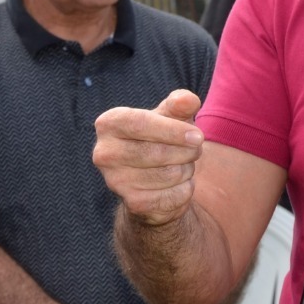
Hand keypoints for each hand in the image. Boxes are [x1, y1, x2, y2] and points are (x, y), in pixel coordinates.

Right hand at [93, 90, 204, 227]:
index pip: (140, 123)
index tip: (198, 136)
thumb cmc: (162, 136)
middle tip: (195, 148)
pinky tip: (177, 183)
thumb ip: (180, 103)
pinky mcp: (132, 203)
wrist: (152, 179)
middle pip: (156, 152)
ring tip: (183, 163)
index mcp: (109, 123)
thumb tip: (188, 100)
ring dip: (187, 169)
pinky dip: (185, 188)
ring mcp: (116, 181)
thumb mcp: (171, 115)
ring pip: (169, 174)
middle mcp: (105, 153)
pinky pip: (174, 195)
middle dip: (187, 151)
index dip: (173, 130)